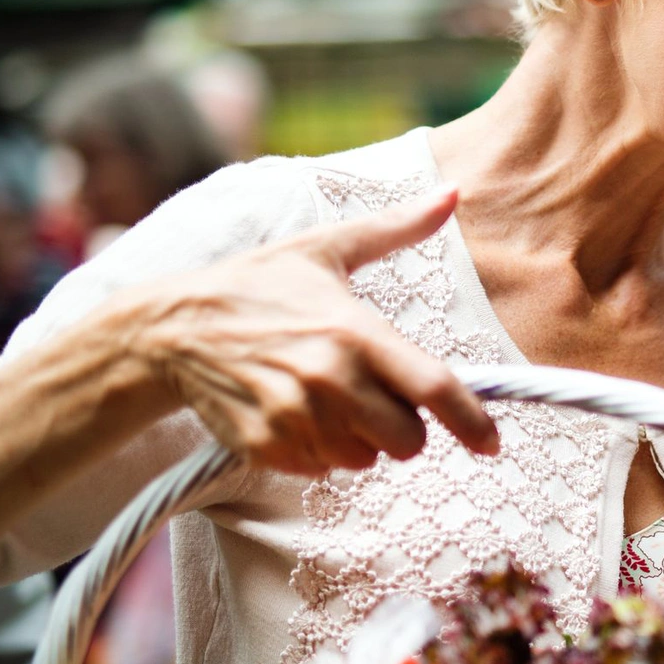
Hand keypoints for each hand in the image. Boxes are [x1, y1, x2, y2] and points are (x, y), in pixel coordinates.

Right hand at [118, 188, 499, 475]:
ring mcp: (295, 418)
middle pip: (406, 439)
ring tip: (330, 399)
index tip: (492, 443)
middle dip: (405, 426)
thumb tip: (453, 193)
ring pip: (365, 459)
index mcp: (355, 331)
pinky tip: (300, 414)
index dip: (472, 422)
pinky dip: (321, 451)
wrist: (171, 329)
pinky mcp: (267, 446)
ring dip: (361, 440)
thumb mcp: (326, 248)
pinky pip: (322, 470)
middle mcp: (329, 379)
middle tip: (378, 397)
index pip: (434, 388)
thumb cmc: (258, 285)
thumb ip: (397, 227)